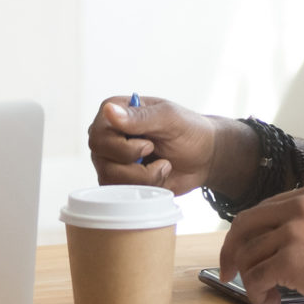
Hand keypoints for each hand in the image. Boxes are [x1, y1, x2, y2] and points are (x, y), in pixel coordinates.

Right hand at [86, 95, 228, 193]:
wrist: (205, 157)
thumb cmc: (188, 131)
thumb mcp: (169, 118)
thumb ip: (139, 117)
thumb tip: (109, 111)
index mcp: (115, 112)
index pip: (98, 133)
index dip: (122, 146)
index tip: (149, 145)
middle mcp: (108, 136)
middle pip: (100, 157)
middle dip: (135, 164)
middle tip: (156, 153)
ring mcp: (112, 159)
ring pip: (109, 178)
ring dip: (143, 177)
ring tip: (163, 166)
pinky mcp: (120, 180)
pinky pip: (119, 192)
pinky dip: (145, 187)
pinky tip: (158, 176)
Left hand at [219, 184, 303, 303]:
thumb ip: (299, 225)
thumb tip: (261, 245)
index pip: (258, 212)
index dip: (242, 236)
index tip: (236, 256)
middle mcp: (299, 206)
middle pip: (243, 227)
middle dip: (230, 254)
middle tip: (228, 275)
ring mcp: (294, 231)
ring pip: (248, 257)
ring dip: (252, 282)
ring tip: (268, 296)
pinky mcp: (291, 258)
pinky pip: (256, 278)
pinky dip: (257, 294)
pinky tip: (272, 302)